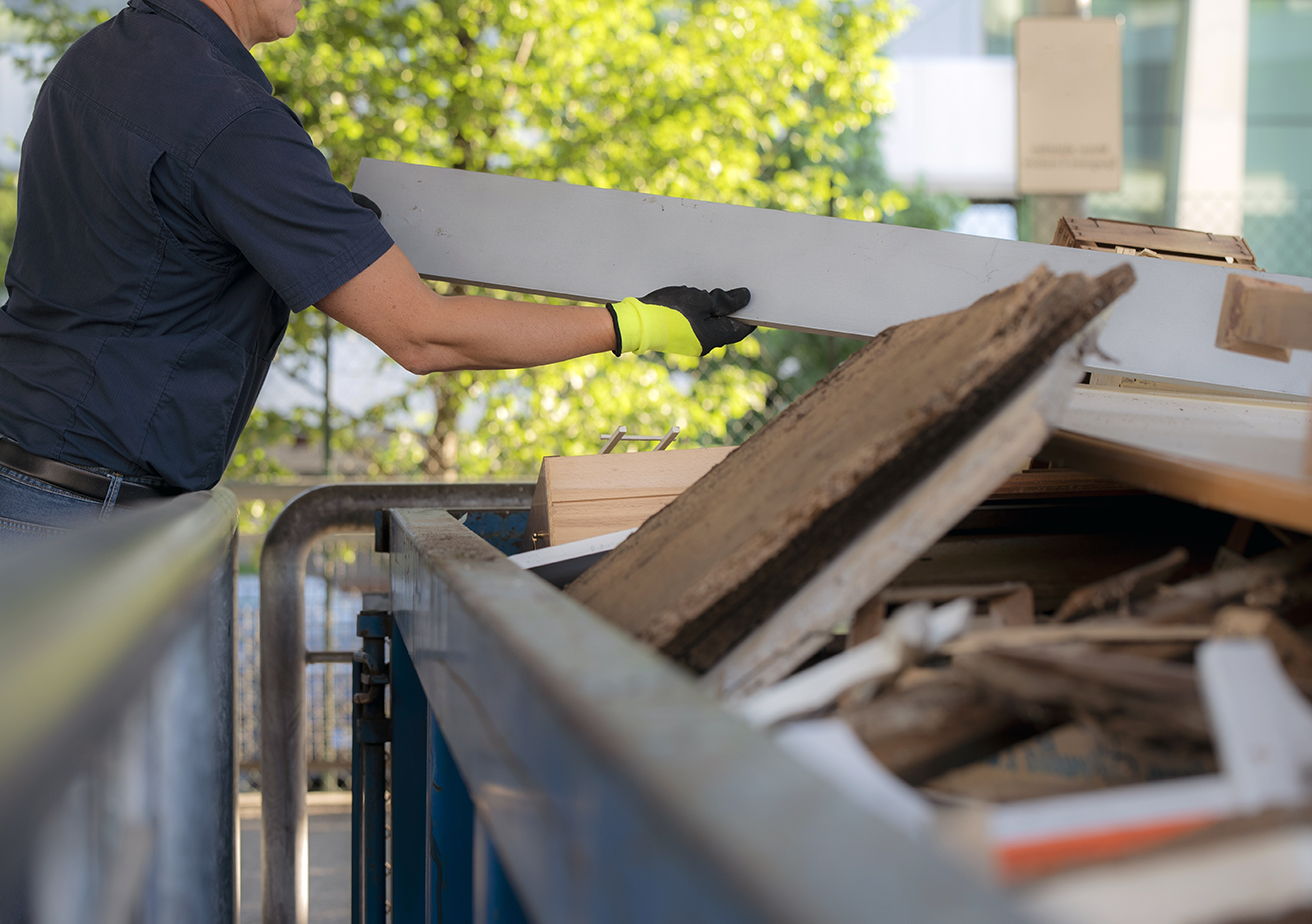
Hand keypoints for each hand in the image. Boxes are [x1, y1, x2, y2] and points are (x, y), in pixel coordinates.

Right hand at [608, 286, 754, 355]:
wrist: (637, 323)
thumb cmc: (668, 311)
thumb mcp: (700, 300)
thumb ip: (725, 300)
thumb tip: (745, 298)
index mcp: (713, 337)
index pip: (741, 328)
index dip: (750, 313)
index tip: (755, 301)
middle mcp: (705, 345)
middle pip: (727, 327)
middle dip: (731, 310)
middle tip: (731, 292)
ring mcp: (692, 343)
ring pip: (713, 325)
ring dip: (715, 311)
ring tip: (710, 295)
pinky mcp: (682, 339)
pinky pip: (700, 326)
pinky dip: (703, 314)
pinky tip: (696, 302)